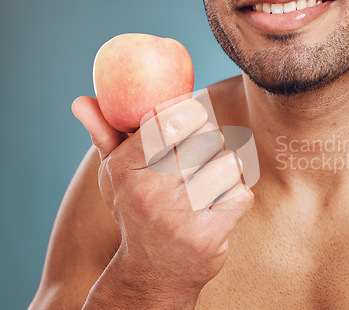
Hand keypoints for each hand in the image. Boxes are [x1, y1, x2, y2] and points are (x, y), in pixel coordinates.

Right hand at [72, 96, 253, 308]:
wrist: (152, 273)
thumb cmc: (137, 210)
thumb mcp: (114, 175)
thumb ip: (105, 135)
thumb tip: (80, 101)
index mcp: (125, 169)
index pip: (168, 120)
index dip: (191, 112)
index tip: (193, 119)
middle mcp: (149, 191)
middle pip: (206, 137)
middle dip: (210, 141)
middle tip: (200, 156)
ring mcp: (179, 216)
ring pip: (229, 163)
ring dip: (226, 170)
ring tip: (210, 182)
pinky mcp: (207, 236)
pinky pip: (242, 193)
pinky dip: (236, 196)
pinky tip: (219, 206)